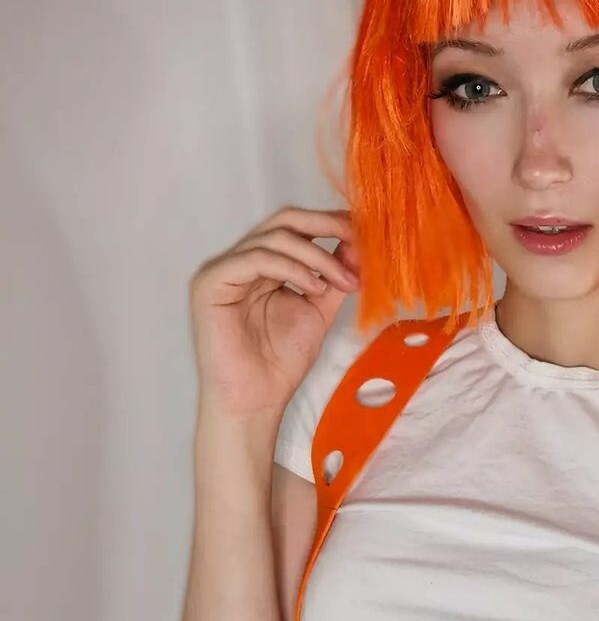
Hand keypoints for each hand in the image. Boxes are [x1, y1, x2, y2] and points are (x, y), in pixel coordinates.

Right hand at [188, 206, 359, 418]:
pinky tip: (314, 287)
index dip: (330, 223)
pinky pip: (256, 259)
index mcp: (263, 265)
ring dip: (317, 256)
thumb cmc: (280, 362)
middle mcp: (241, 261)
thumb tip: (356, 242)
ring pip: (275, 238)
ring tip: (343, 281)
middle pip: (284, 220)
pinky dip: (292, 269)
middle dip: (326, 224)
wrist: (256, 400)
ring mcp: (223, 270)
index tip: (366, 232)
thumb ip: (333, 275)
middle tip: (358, 238)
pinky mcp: (211, 283)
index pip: (296, 227)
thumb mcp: (318, 309)